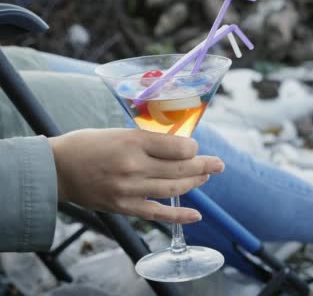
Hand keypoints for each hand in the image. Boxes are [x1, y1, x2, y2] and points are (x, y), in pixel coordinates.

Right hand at [49, 128, 223, 223]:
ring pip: (174, 188)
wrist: (55, 169)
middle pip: (181, 168)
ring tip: (206, 177)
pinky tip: (196, 215)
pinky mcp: (124, 207)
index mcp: (133, 142)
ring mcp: (130, 189)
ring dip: (195, 183)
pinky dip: (179, 215)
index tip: (194, 147)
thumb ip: (148, 141)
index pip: (178, 147)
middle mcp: (134, 166)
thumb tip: (179, 147)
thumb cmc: (88, 145)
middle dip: (205, 165)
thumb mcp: (119, 132)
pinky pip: (158, 213)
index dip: (192, 148)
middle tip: (220, 164)